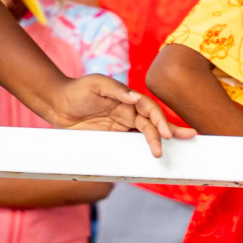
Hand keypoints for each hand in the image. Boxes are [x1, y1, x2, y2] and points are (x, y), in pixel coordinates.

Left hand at [47, 74, 196, 157]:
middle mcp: (128, 113)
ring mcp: (121, 126)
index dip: (160, 119)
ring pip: (144, 135)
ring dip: (157, 143)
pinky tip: (150, 158)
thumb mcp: (95, 84)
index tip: (165, 132)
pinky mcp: (111, 138)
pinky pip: (128, 146)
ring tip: (163, 154)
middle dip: (169, 132)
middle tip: (187, 139)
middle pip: (152, 123)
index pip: (149, 109)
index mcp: (128, 99)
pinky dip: (140, 152)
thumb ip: (115, 90)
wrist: (56, 104)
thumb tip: (134, 97)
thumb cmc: (76, 90)